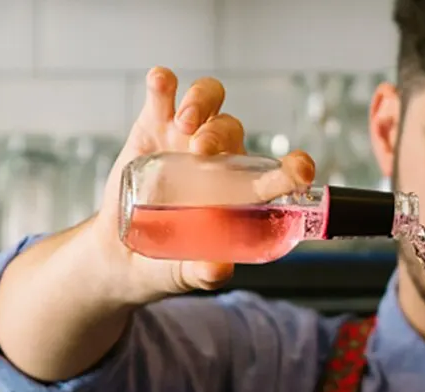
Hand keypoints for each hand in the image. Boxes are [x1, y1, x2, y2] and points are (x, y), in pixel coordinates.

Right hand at [95, 67, 313, 299]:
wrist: (124, 257)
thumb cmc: (168, 261)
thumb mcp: (187, 274)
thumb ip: (205, 272)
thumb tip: (219, 268)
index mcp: (237, 194)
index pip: (272, 176)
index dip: (290, 169)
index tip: (300, 169)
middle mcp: (217, 160)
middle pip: (231, 130)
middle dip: (220, 136)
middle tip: (202, 152)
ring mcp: (185, 139)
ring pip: (208, 100)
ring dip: (200, 103)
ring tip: (184, 123)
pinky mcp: (152, 127)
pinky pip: (163, 94)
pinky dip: (163, 83)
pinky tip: (160, 83)